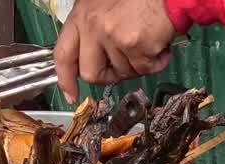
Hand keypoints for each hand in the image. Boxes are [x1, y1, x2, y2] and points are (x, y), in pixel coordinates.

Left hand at [54, 0, 175, 103]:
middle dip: (108, 77)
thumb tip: (90, 59)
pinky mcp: (134, 45)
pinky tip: (161, 49)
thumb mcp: (103, 6)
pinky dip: (155, 64)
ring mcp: (113, 36)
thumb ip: (91, 29)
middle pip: (90, 73)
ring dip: (138, 66)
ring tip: (147, 46)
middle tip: (123, 69)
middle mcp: (93, 26)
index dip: (65, 79)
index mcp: (82, 15)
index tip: (71, 95)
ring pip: (122, 73)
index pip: (63, 54)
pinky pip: (142, 69)